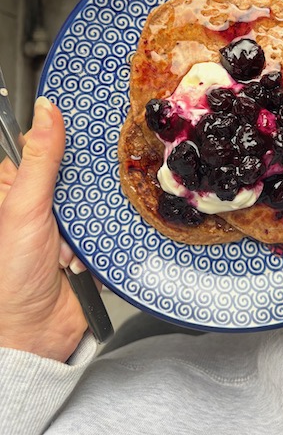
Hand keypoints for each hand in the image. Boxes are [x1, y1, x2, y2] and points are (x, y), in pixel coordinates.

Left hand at [0, 97, 88, 360]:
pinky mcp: (92, 243)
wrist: (35, 333)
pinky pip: (112, 225)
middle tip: (77, 203)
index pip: (48, 148)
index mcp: (19, 188)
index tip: (91, 127)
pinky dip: (107, 235)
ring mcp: (70, 224)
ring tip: (73, 240)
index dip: (67, 139)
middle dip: (85, 189)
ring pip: (99, 198)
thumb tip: (47, 109)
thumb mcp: (23, 208)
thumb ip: (40, 159)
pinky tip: (90, 250)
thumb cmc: (11, 274)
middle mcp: (46, 203)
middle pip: (81, 173)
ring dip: (94, 218)